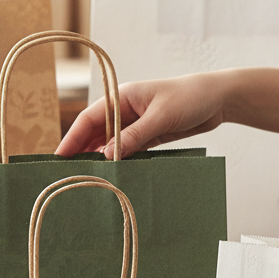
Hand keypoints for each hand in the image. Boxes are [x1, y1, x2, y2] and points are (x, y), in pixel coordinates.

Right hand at [56, 72, 228, 159]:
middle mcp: (125, 111)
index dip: (72, 138)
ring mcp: (136, 124)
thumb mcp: (160, 117)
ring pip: (111, 145)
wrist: (219, 99)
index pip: (89, 119)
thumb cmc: (190, 97)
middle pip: (96, 133)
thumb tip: (106, 154)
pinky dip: (120, 162)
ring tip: (88, 179)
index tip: (59, 157)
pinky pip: (128, 151)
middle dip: (82, 152)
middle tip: (68, 174)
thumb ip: (134, 135)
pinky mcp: (149, 136)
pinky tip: (114, 175)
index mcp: (122, 97)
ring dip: (101, 160)